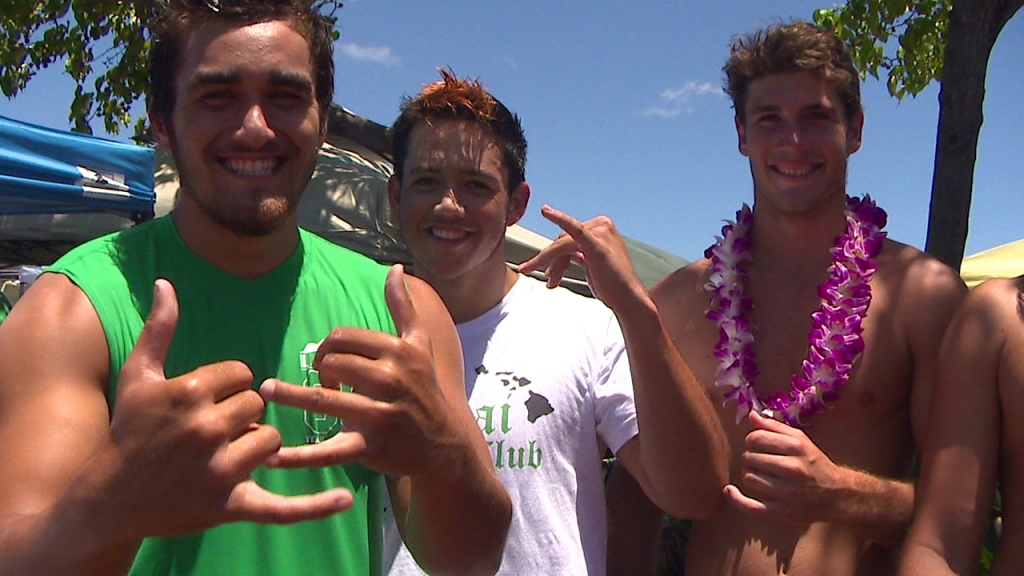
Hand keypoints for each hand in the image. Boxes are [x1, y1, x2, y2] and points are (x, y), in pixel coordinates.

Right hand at [104, 279, 352, 539]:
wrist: (111, 497)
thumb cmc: (128, 431)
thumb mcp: (138, 377)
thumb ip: (160, 329)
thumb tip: (165, 284)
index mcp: (191, 392)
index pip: (242, 374)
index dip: (229, 386)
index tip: (208, 400)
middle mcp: (207, 428)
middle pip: (258, 405)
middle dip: (243, 414)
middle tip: (214, 429)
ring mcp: (220, 470)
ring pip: (272, 440)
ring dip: (257, 444)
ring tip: (226, 452)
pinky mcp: (229, 504)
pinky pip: (282, 507)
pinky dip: (314, 506)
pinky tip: (344, 499)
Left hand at [260, 265, 466, 477]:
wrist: (443, 444)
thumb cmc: (425, 389)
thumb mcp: (420, 345)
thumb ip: (403, 307)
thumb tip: (395, 269)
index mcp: (398, 352)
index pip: (344, 338)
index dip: (329, 348)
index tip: (332, 365)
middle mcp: (391, 380)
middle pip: (333, 363)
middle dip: (320, 370)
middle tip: (323, 385)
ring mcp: (380, 415)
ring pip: (322, 399)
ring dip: (289, 395)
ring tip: (266, 391)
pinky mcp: (370, 447)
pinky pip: (328, 451)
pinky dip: (298, 456)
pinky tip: (272, 456)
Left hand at [518, 205, 648, 313]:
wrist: (628, 299)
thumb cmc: (613, 286)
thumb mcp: (592, 264)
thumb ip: (579, 254)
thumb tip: (561, 255)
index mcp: (602, 229)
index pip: (569, 238)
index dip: (556, 257)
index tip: (550, 275)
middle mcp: (602, 226)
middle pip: (564, 241)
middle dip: (554, 263)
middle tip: (550, 282)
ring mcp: (600, 233)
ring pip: (563, 244)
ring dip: (552, 263)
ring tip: (550, 283)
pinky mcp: (596, 242)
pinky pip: (574, 228)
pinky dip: (558, 218)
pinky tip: (545, 212)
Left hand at [724, 411, 847, 521]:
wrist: (838, 495)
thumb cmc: (815, 464)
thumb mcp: (801, 440)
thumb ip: (775, 427)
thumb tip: (751, 415)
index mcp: (797, 447)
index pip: (755, 438)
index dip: (751, 440)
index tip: (757, 445)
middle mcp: (792, 469)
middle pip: (750, 457)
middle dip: (751, 458)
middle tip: (762, 461)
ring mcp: (787, 493)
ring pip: (749, 478)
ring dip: (750, 475)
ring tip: (762, 475)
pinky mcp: (782, 512)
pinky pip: (750, 506)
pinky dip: (736, 498)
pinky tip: (729, 490)